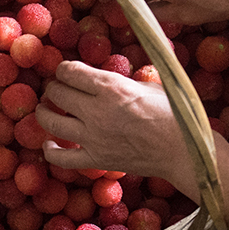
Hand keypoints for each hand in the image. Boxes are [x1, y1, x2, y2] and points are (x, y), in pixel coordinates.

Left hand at [35, 61, 190, 183]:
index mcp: (111, 87)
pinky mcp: (96, 160)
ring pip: (51, 122)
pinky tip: (48, 144)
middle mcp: (96, 110)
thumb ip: (121, 80)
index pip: (69, 71)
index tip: (67, 72)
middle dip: (54, 88)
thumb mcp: (148, 85)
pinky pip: (61, 158)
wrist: (185, 151)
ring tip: (45, 108)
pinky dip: (50, 151)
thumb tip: (103, 75)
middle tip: (58, 89)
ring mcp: (93, 137)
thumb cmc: (173, 114)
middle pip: (57, 93)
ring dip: (44, 112)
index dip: (64, 69)